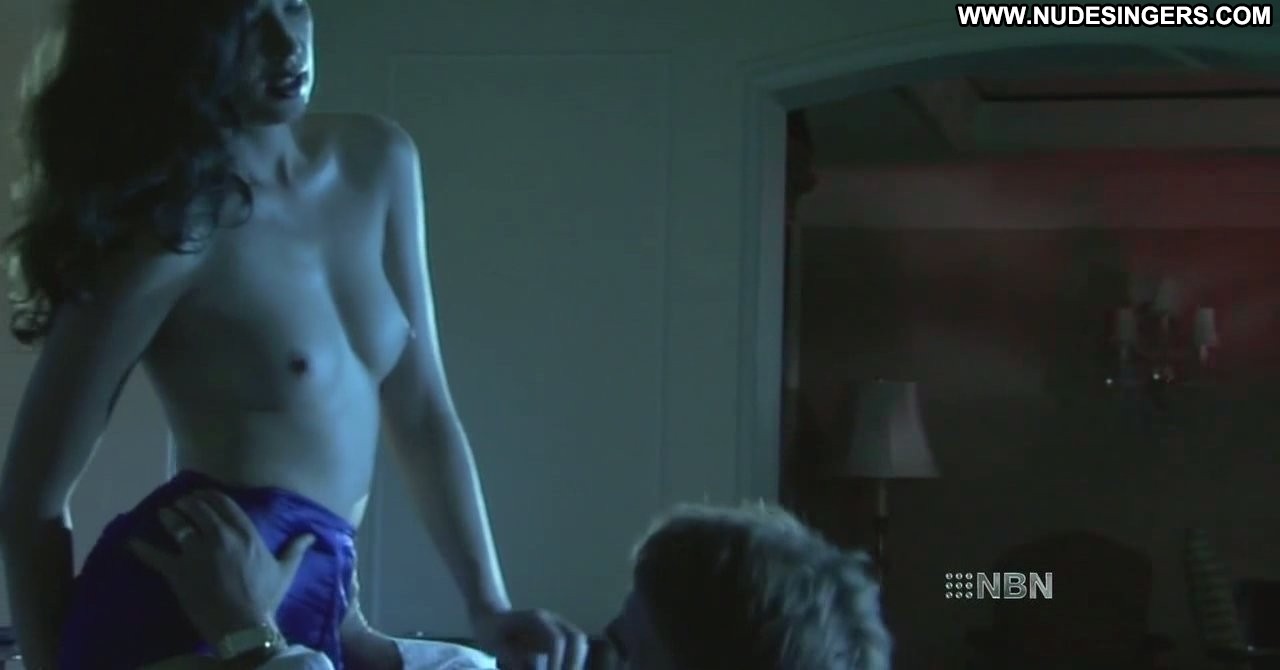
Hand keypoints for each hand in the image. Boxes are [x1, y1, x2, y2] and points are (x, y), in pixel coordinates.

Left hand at [128, 489, 315, 644]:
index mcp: (246, 534)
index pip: (224, 504)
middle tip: (181, 503)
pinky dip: (141, 548)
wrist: (243, 626)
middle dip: (187, 503)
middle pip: (198, 509)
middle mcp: (221, 537)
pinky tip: (132, 542)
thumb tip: (311, 535)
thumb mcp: (285, 571)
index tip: (202, 496)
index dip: (210, 496)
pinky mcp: (178, 572)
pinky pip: (156, 555)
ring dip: (169, 516)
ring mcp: (197, 553)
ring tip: (164, 514)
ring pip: (178, 525)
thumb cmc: (266, 598)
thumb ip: (296, 549)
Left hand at [472, 607, 587, 669]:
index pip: (556, 641)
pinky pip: (574, 648)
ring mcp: (558, 627)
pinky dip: (573, 662)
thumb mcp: (494, 644)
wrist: (491, 618)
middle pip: (576, 638)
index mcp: (536, 620)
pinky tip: (563, 669)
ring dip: (576, 664)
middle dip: (574, 663)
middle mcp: (552, 621)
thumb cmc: (491, 631)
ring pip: (579, 643)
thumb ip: (511, 658)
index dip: (556, 662)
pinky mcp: (559, 635)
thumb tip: (529, 669)